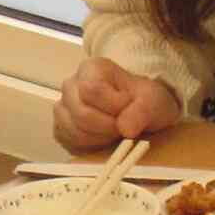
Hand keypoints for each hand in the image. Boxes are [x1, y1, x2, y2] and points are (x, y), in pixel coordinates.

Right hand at [53, 58, 184, 154]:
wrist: (140, 113)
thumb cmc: (143, 101)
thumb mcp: (153, 101)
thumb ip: (142, 111)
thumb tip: (125, 128)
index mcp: (91, 68)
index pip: (92, 90)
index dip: (114, 106)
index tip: (129, 107)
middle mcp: (71, 85)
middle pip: (81, 113)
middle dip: (107, 126)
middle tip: (123, 125)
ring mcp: (62, 107)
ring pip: (72, 130)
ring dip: (99, 137)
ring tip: (115, 131)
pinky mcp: (61, 128)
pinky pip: (68, 142)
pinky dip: (89, 146)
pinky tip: (103, 139)